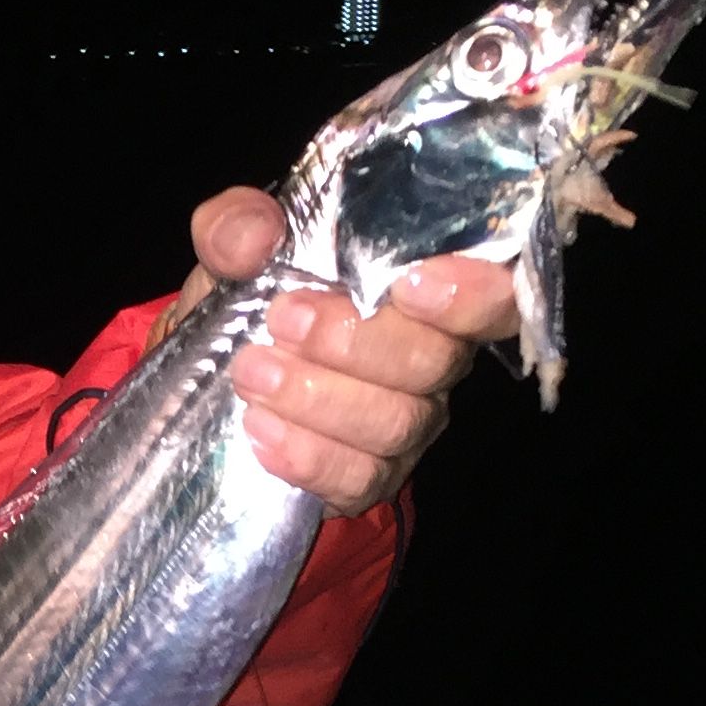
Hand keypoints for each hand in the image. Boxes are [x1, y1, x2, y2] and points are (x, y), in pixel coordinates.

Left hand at [165, 187, 519, 516]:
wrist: (212, 380)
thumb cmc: (249, 301)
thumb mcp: (233, 250)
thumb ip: (237, 227)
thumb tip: (253, 235)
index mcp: (424, 290)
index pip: (493, 294)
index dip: (471, 294)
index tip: (408, 285)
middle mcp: (432, 357)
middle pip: (434, 360)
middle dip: (353, 341)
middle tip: (280, 320)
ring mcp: (406, 422)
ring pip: (396, 422)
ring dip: (317, 398)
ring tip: (252, 374)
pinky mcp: (370, 476)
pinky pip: (360, 478)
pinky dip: (308, 456)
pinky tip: (260, 431)